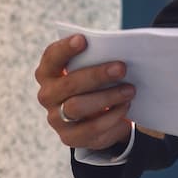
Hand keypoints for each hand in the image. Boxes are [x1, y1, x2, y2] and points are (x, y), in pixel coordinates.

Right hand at [35, 34, 138, 151]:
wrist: (92, 117)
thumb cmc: (92, 83)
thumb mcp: (89, 70)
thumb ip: (94, 59)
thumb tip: (118, 52)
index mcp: (47, 73)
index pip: (51, 57)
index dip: (65, 48)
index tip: (83, 39)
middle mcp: (47, 96)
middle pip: (69, 84)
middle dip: (97, 75)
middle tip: (122, 68)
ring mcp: (56, 119)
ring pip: (78, 107)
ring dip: (107, 98)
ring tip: (130, 91)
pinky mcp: (69, 138)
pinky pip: (92, 130)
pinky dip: (112, 118)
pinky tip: (125, 108)